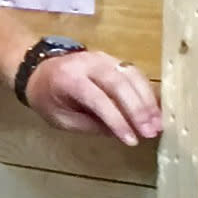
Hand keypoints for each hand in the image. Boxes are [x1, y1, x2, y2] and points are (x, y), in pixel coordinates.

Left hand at [24, 51, 161, 146]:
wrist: (40, 69)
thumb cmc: (48, 98)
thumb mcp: (61, 119)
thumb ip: (90, 125)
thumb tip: (121, 134)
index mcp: (69, 79)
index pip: (98, 98)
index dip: (116, 120)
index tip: (131, 140)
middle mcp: (89, 63)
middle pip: (119, 84)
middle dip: (138, 110)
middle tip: (151, 132)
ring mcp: (103, 57)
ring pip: (131, 75)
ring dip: (147, 101)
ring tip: (157, 124)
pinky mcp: (113, 59)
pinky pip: (134, 72)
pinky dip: (147, 91)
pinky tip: (155, 109)